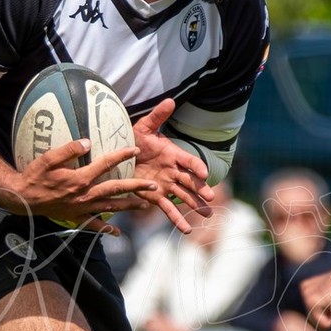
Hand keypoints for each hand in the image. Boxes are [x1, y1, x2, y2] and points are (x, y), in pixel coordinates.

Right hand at [9, 139, 157, 227]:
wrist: (23, 199)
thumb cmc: (34, 176)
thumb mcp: (48, 158)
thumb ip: (68, 149)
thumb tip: (88, 141)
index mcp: (80, 178)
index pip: (106, 164)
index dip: (122, 156)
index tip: (135, 150)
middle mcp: (85, 195)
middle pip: (116, 189)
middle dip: (136, 186)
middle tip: (154, 186)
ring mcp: (82, 208)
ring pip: (110, 207)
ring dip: (128, 206)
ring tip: (145, 205)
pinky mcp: (76, 218)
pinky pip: (94, 225)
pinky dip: (106, 230)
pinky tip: (117, 233)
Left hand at [128, 99, 213, 232]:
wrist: (119, 154)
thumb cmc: (133, 139)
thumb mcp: (143, 127)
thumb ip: (157, 116)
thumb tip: (170, 100)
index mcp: (172, 154)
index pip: (188, 161)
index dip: (196, 167)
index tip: (203, 173)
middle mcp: (173, 171)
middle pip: (190, 181)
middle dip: (201, 189)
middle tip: (211, 197)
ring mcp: (166, 185)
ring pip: (185, 196)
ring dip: (196, 205)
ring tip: (208, 215)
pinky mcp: (156, 196)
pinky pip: (169, 209)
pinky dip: (177, 219)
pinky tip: (186, 230)